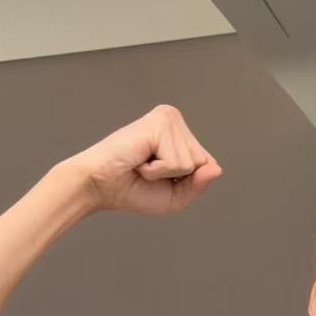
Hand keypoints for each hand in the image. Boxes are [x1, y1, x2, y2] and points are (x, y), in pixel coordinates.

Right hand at [66, 103, 222, 215]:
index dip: (185, 181)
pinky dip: (157, 170)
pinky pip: (177, 162)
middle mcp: (175, 121)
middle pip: (203, 163)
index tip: (158, 177)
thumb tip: (216, 169)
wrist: (99, 186)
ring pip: (192, 163)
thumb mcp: (175, 196)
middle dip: (176, 177)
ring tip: (142, 164)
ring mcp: (168, 119)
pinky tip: (140, 160)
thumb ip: (198, 184)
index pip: (207, 165)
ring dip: (164, 173)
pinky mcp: (160, 123)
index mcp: (180, 134)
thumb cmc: (131, 189)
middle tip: (147, 169)